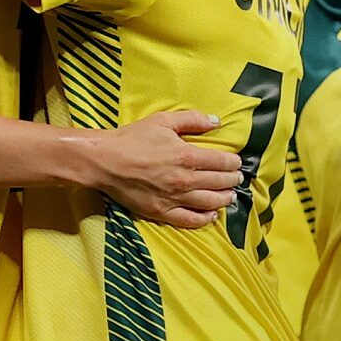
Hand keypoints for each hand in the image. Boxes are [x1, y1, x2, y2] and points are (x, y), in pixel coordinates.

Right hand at [78, 110, 240, 227]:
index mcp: (187, 156)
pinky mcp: (162, 212)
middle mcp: (185, 180)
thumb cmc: (132, 139)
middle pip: (220, 183)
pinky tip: (212, 215)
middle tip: (237, 178)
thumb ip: (192, 120)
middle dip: (233, 180)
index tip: (235, 162)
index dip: (233, 162)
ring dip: (225, 199)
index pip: (222, 162)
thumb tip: (216, 122)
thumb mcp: (162, 120)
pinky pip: (190, 220)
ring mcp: (174, 199)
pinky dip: (205, 219)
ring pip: (210, 203)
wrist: (104, 161)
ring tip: (230, 196)